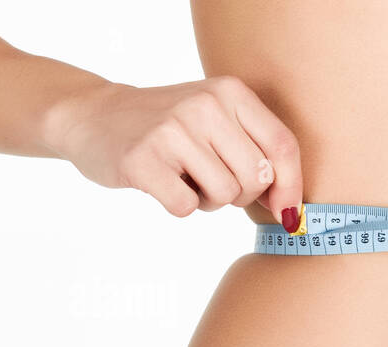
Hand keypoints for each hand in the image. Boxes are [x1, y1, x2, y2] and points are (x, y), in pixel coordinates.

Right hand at [44, 76, 303, 230]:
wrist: (95, 117)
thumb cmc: (172, 131)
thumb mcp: (220, 123)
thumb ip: (261, 155)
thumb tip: (292, 214)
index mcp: (230, 92)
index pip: (283, 147)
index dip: (292, 188)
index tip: (287, 214)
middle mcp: (204, 105)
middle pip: (256, 179)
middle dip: (240, 194)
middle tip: (210, 178)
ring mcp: (172, 130)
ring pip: (224, 195)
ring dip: (208, 200)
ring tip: (185, 176)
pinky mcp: (143, 159)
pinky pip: (187, 207)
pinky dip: (179, 206)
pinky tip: (162, 183)